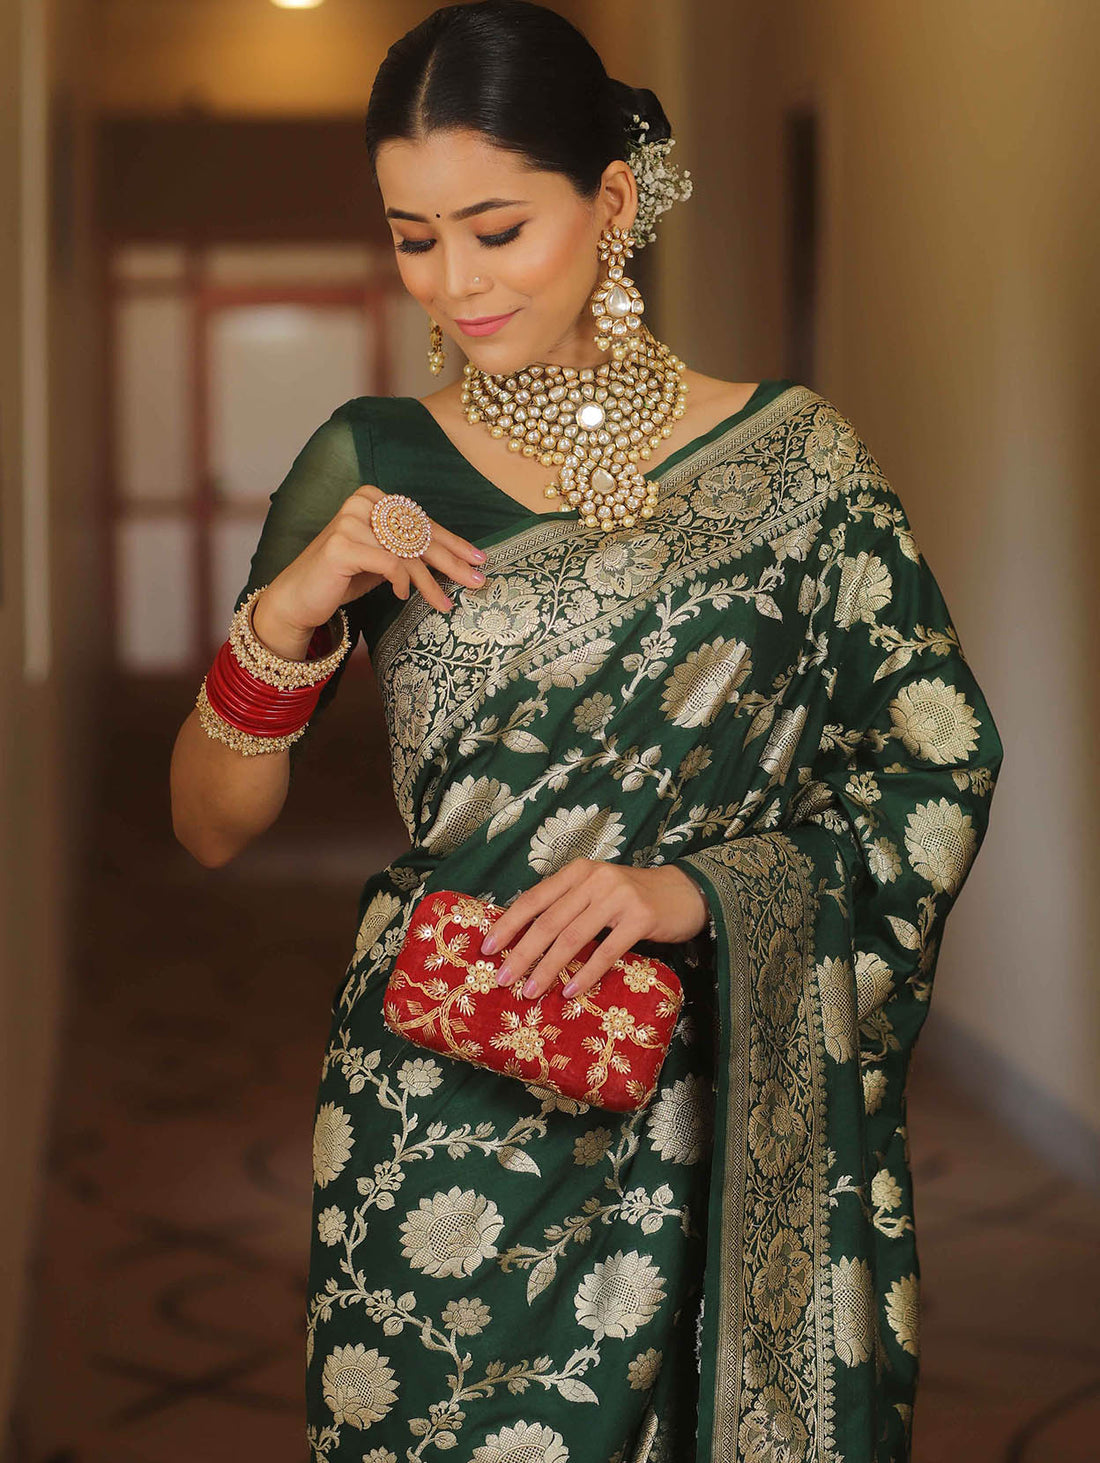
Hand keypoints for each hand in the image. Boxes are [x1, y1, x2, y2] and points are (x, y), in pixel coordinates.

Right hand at [251, 485, 487, 658]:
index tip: (478, 559)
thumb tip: (457, 560)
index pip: (421, 522)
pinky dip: (400, 582)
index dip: (452, 543)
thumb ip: (409, 551)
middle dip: (452, 562)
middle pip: (418, 535)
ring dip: (429, 583)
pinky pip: (389, 564)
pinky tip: (400, 596)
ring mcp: (350, 521)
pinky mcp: (342, 545)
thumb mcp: (382, 559)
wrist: (298, 598)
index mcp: (373, 497)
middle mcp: (361, 503)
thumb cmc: (342, 578)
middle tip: (478, 580)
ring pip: (407, 554)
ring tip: (444, 603)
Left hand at [481, 859, 708, 1001]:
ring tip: (530, 991)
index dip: (508, 924)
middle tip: (502, 979)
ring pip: (572, 937)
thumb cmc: (632, 898)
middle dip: (521, 953)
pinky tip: (570, 991)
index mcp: (577, 872)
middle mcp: (595, 879)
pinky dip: (585, 973)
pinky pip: (606, 951)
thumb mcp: (595, 892)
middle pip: (548, 921)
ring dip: (548, 968)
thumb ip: (567, 906)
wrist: (684, 892)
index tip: (486, 949)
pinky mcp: (641, 918)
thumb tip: (523, 940)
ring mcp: (619, 897)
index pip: (533, 899)